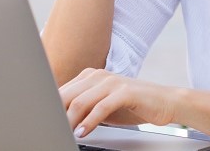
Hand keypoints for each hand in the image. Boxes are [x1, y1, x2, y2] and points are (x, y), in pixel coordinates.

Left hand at [60, 68, 179, 137]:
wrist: (165, 101)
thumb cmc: (133, 105)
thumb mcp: (103, 106)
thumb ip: (84, 108)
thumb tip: (61, 120)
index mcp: (90, 76)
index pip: (63, 91)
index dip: (51, 108)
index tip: (44, 123)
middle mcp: (99, 75)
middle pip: (68, 95)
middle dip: (57, 114)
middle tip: (50, 130)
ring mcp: (112, 82)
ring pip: (81, 101)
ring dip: (70, 120)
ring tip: (64, 133)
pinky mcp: (125, 91)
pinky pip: (101, 107)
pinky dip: (89, 122)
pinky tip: (82, 132)